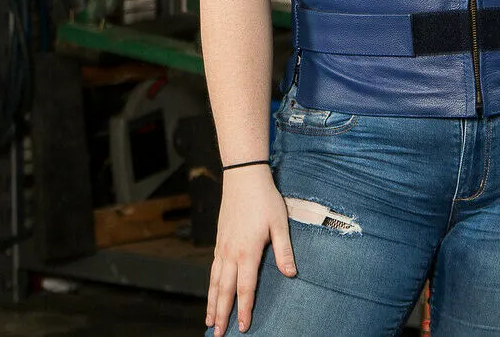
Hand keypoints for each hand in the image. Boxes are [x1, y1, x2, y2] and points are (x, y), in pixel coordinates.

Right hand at [207, 166, 295, 332]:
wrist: (243, 178)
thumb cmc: (265, 200)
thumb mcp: (280, 223)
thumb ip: (284, 250)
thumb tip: (290, 273)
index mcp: (248, 251)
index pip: (245, 288)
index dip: (244, 309)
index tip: (242, 326)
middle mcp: (231, 253)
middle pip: (225, 290)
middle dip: (221, 314)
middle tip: (217, 334)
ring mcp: (222, 248)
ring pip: (214, 282)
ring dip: (212, 303)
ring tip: (209, 321)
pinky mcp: (219, 241)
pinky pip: (213, 270)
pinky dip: (211, 286)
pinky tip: (212, 292)